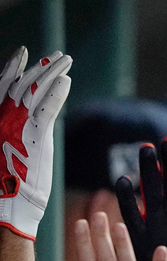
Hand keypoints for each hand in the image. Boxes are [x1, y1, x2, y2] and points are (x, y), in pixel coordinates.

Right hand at [0, 47, 72, 238]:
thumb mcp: (2, 151)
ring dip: (52, 72)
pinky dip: (56, 92)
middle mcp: (1, 117)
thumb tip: (20, 125)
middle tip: (57, 55)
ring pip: (35, 90)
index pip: (2, 86)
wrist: (5, 207)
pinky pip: (46, 107)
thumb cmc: (3, 186)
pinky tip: (66, 80)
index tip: (24, 53)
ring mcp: (16, 124)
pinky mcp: (34, 135)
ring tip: (66, 60)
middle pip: (22, 83)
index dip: (13, 68)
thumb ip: (9, 132)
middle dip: (40, 67)